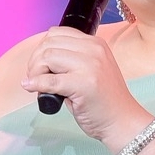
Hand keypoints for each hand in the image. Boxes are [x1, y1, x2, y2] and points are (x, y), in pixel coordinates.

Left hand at [21, 27, 148, 153]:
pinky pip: (49, 80)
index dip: (42, 49)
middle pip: (48, 44)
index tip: (41, 66)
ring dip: (35, 72)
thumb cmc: (104, 101)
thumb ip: (69, 60)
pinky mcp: (83, 84)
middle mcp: (93, 50)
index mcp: (95, 44)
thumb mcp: (90, 70)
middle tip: (36, 78)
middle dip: (35, 61)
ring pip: (47, 57)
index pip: (56, 33)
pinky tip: (32, 88)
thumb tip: (38, 59)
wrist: (123, 122)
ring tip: (40, 86)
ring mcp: (90, 66)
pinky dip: (36, 84)